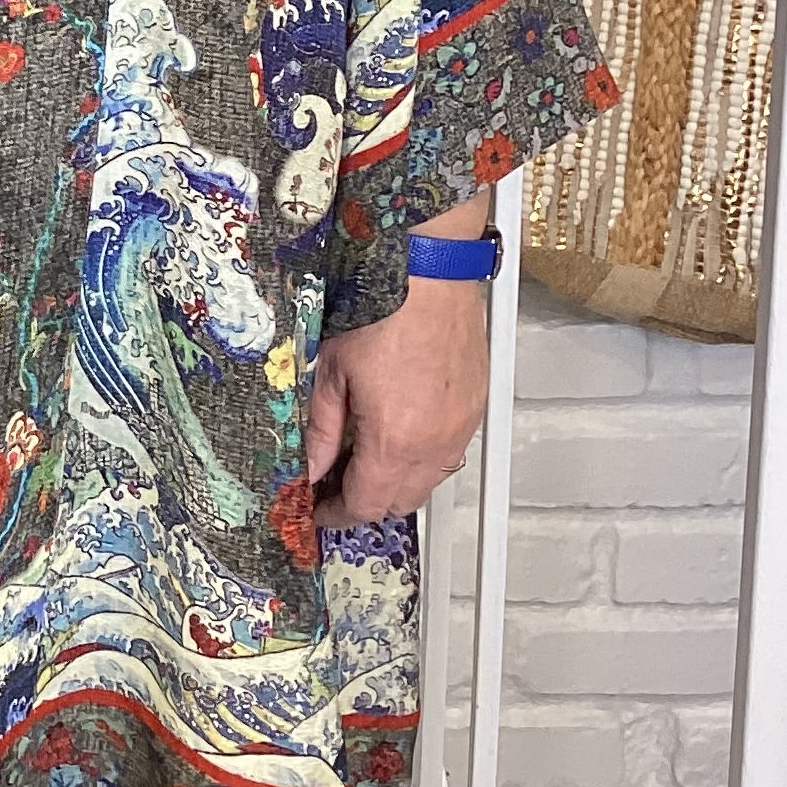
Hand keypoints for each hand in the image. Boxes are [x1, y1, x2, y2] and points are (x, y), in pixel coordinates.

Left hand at [304, 273, 489, 529]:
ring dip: (397, 482)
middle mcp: (436, 443)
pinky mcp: (475, 407)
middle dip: (366, 502)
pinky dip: (423, 458)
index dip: (338, 513)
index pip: (367, 505)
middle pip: (401, 502)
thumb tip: (311, 467)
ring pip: (429, 481)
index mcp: (395, 441)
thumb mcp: (332, 371)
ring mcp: (461, 427)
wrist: (430, 272)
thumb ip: (321, 429)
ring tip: (364, 459)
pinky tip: (398, 433)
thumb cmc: (383, 309)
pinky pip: (449, 453)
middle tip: (335, 485)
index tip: (320, 508)